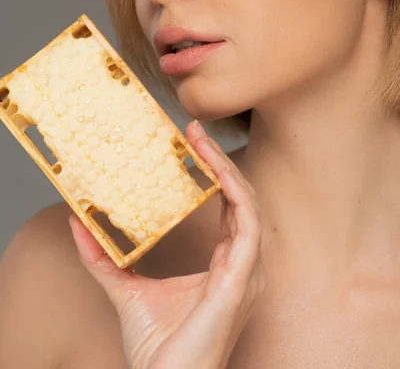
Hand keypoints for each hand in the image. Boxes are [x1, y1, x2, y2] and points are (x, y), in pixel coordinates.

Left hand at [69, 120, 265, 368]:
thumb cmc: (158, 349)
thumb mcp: (125, 290)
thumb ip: (105, 258)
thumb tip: (79, 224)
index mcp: (226, 264)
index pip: (228, 207)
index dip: (214, 173)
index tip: (191, 144)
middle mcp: (242, 264)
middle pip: (239, 198)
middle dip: (220, 161)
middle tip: (195, 131)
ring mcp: (246, 271)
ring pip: (247, 204)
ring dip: (228, 168)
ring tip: (202, 141)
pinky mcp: (240, 278)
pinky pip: (247, 226)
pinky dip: (236, 194)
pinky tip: (218, 173)